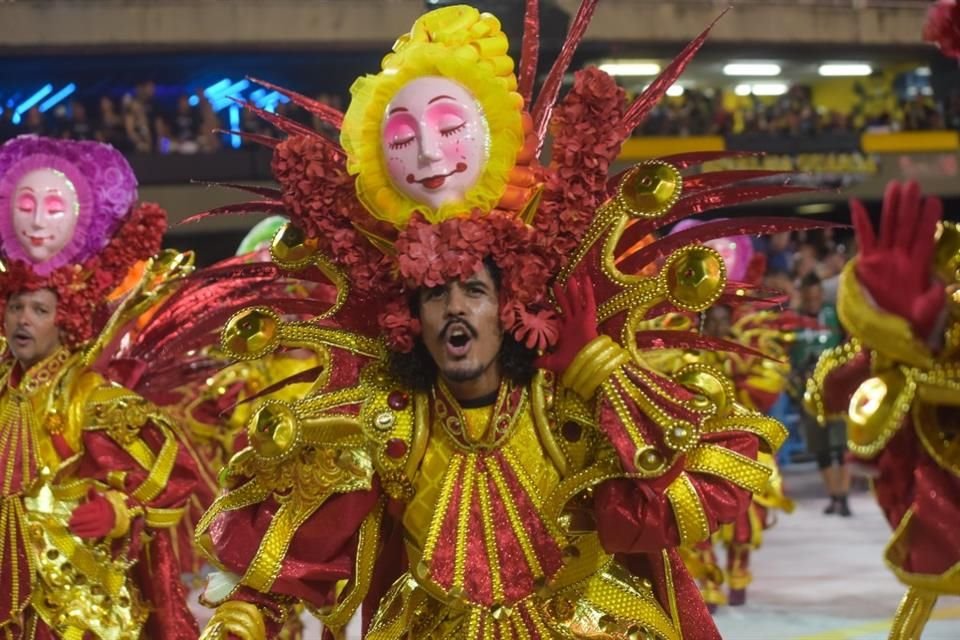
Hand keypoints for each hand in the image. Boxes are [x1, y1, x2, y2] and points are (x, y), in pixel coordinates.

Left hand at [68, 489, 116, 537]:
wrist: (117, 515)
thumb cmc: (106, 506)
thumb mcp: (100, 498)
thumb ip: (93, 494)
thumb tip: (89, 486)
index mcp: (101, 506)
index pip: (87, 509)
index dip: (79, 511)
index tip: (72, 512)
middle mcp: (102, 515)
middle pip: (86, 518)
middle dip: (77, 520)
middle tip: (69, 521)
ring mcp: (102, 524)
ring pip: (88, 526)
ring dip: (78, 528)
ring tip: (71, 528)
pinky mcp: (103, 531)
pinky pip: (92, 533)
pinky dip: (84, 534)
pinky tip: (77, 533)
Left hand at [535, 272, 598, 373]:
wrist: (585, 365)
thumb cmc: (570, 364)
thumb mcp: (552, 362)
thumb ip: (542, 360)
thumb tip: (531, 363)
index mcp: (565, 333)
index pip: (557, 317)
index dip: (553, 308)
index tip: (547, 300)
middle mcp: (573, 324)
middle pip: (566, 306)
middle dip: (561, 295)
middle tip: (556, 284)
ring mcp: (581, 320)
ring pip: (576, 301)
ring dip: (573, 290)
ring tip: (570, 277)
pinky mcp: (589, 317)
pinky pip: (589, 301)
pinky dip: (587, 290)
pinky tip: (585, 279)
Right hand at [850, 180, 943, 337]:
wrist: (886, 334)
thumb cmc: (910, 325)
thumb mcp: (926, 315)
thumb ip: (932, 301)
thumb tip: (940, 287)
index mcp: (918, 267)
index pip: (924, 238)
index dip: (928, 220)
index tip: (933, 200)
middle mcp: (901, 258)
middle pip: (906, 227)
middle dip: (910, 206)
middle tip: (913, 184)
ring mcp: (884, 259)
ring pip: (888, 228)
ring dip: (891, 208)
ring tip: (894, 186)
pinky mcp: (867, 264)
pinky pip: (864, 239)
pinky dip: (861, 222)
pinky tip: (857, 204)